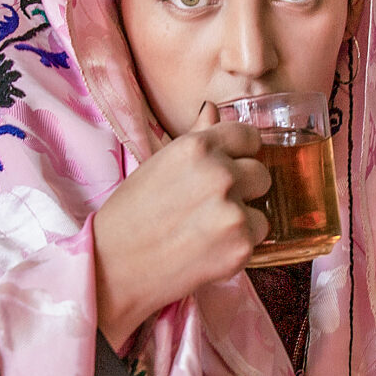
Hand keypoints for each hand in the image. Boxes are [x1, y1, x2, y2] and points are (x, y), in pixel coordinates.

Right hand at [92, 103, 269, 347]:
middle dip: (244, 190)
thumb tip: (213, 109)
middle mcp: (219, 174)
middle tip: (212, 208)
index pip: (248, 136)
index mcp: (197, 147)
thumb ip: (195, 137)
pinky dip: (238, 246)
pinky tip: (207, 250)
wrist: (113, 266)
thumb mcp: (158, 163)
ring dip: (243, 220)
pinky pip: (257, 239)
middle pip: (261, 173)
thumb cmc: (129, 214)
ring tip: (207, 231)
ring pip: (262, 209)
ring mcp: (232, 211)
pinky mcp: (240, 246)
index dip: (241, 154)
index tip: (230, 168)